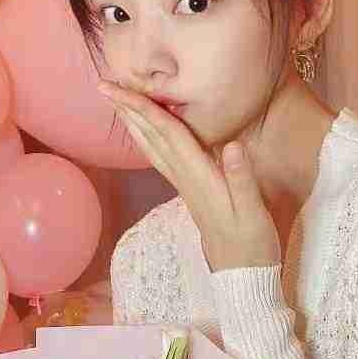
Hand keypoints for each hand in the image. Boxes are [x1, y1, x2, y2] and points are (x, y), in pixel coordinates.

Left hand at [97, 83, 280, 272]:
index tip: (120, 88)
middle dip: (128, 110)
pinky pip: (161, 158)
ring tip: (117, 103)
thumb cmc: (252, 241)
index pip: (168, 133)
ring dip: (134, 123)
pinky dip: (149, 140)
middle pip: (152, 137)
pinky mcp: (190, 191)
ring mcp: (185, 185)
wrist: (243, 274)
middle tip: (104, 85)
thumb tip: (232, 144)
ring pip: (153, 148)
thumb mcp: (253, 211)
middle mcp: (186, 178)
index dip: (144, 108)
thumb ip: (241, 179)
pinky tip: (146, 134)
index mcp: (199, 176)